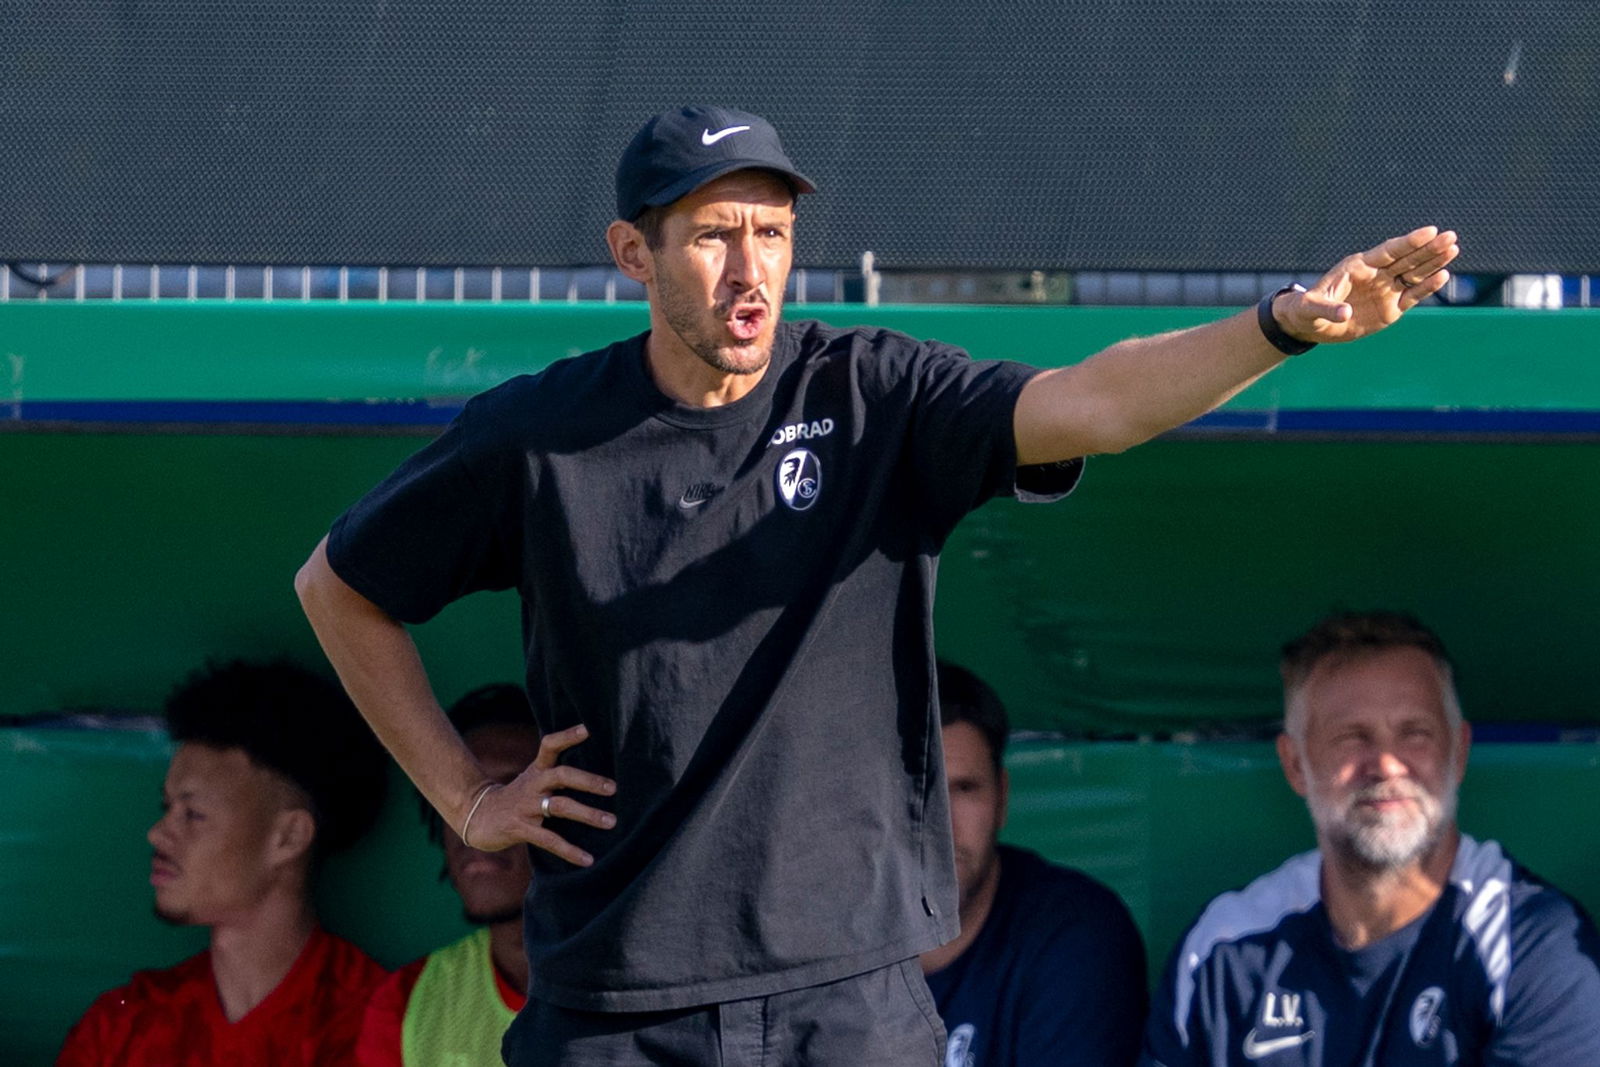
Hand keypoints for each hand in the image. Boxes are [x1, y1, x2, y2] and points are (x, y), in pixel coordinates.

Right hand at [464, 723, 615, 865]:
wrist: (478, 816)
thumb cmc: (517, 797)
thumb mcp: (533, 779)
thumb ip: (558, 773)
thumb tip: (599, 776)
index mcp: (537, 770)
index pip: (549, 745)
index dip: (567, 736)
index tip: (587, 729)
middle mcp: (533, 784)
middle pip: (562, 775)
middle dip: (588, 781)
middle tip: (613, 788)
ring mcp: (526, 806)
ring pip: (560, 806)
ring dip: (587, 814)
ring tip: (611, 822)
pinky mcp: (520, 829)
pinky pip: (549, 840)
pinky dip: (570, 850)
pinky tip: (588, 860)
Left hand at [1274, 226, 1459, 344]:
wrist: (1311, 325)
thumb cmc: (1306, 310)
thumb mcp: (1310, 309)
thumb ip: (1327, 309)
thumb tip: (1344, 313)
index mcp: (1358, 267)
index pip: (1388, 251)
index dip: (1409, 242)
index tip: (1430, 231)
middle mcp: (1376, 275)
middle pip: (1407, 258)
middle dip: (1428, 248)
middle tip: (1450, 236)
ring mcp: (1385, 290)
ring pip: (1414, 273)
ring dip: (1433, 262)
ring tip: (1453, 249)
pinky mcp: (1391, 308)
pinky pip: (1412, 295)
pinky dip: (1427, 287)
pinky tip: (1443, 276)